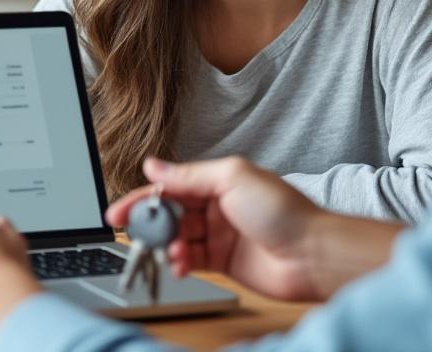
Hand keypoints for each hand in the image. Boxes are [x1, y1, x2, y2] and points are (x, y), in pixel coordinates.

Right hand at [107, 157, 401, 301]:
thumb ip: (189, 174)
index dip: (144, 198)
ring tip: (169, 251)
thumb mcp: (232, 177)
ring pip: (178, 239)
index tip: (120, 210)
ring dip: (167, 245)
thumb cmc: (284, 211)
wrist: (312, 254)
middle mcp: (217, 206)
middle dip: (149, 224)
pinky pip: (190, 261)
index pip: (171, 186)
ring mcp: (219, 235)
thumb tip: (154, 166)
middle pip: (170, 213)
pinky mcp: (223, 263)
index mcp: (218, 180)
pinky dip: (180, 262)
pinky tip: (179, 264)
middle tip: (130, 233)